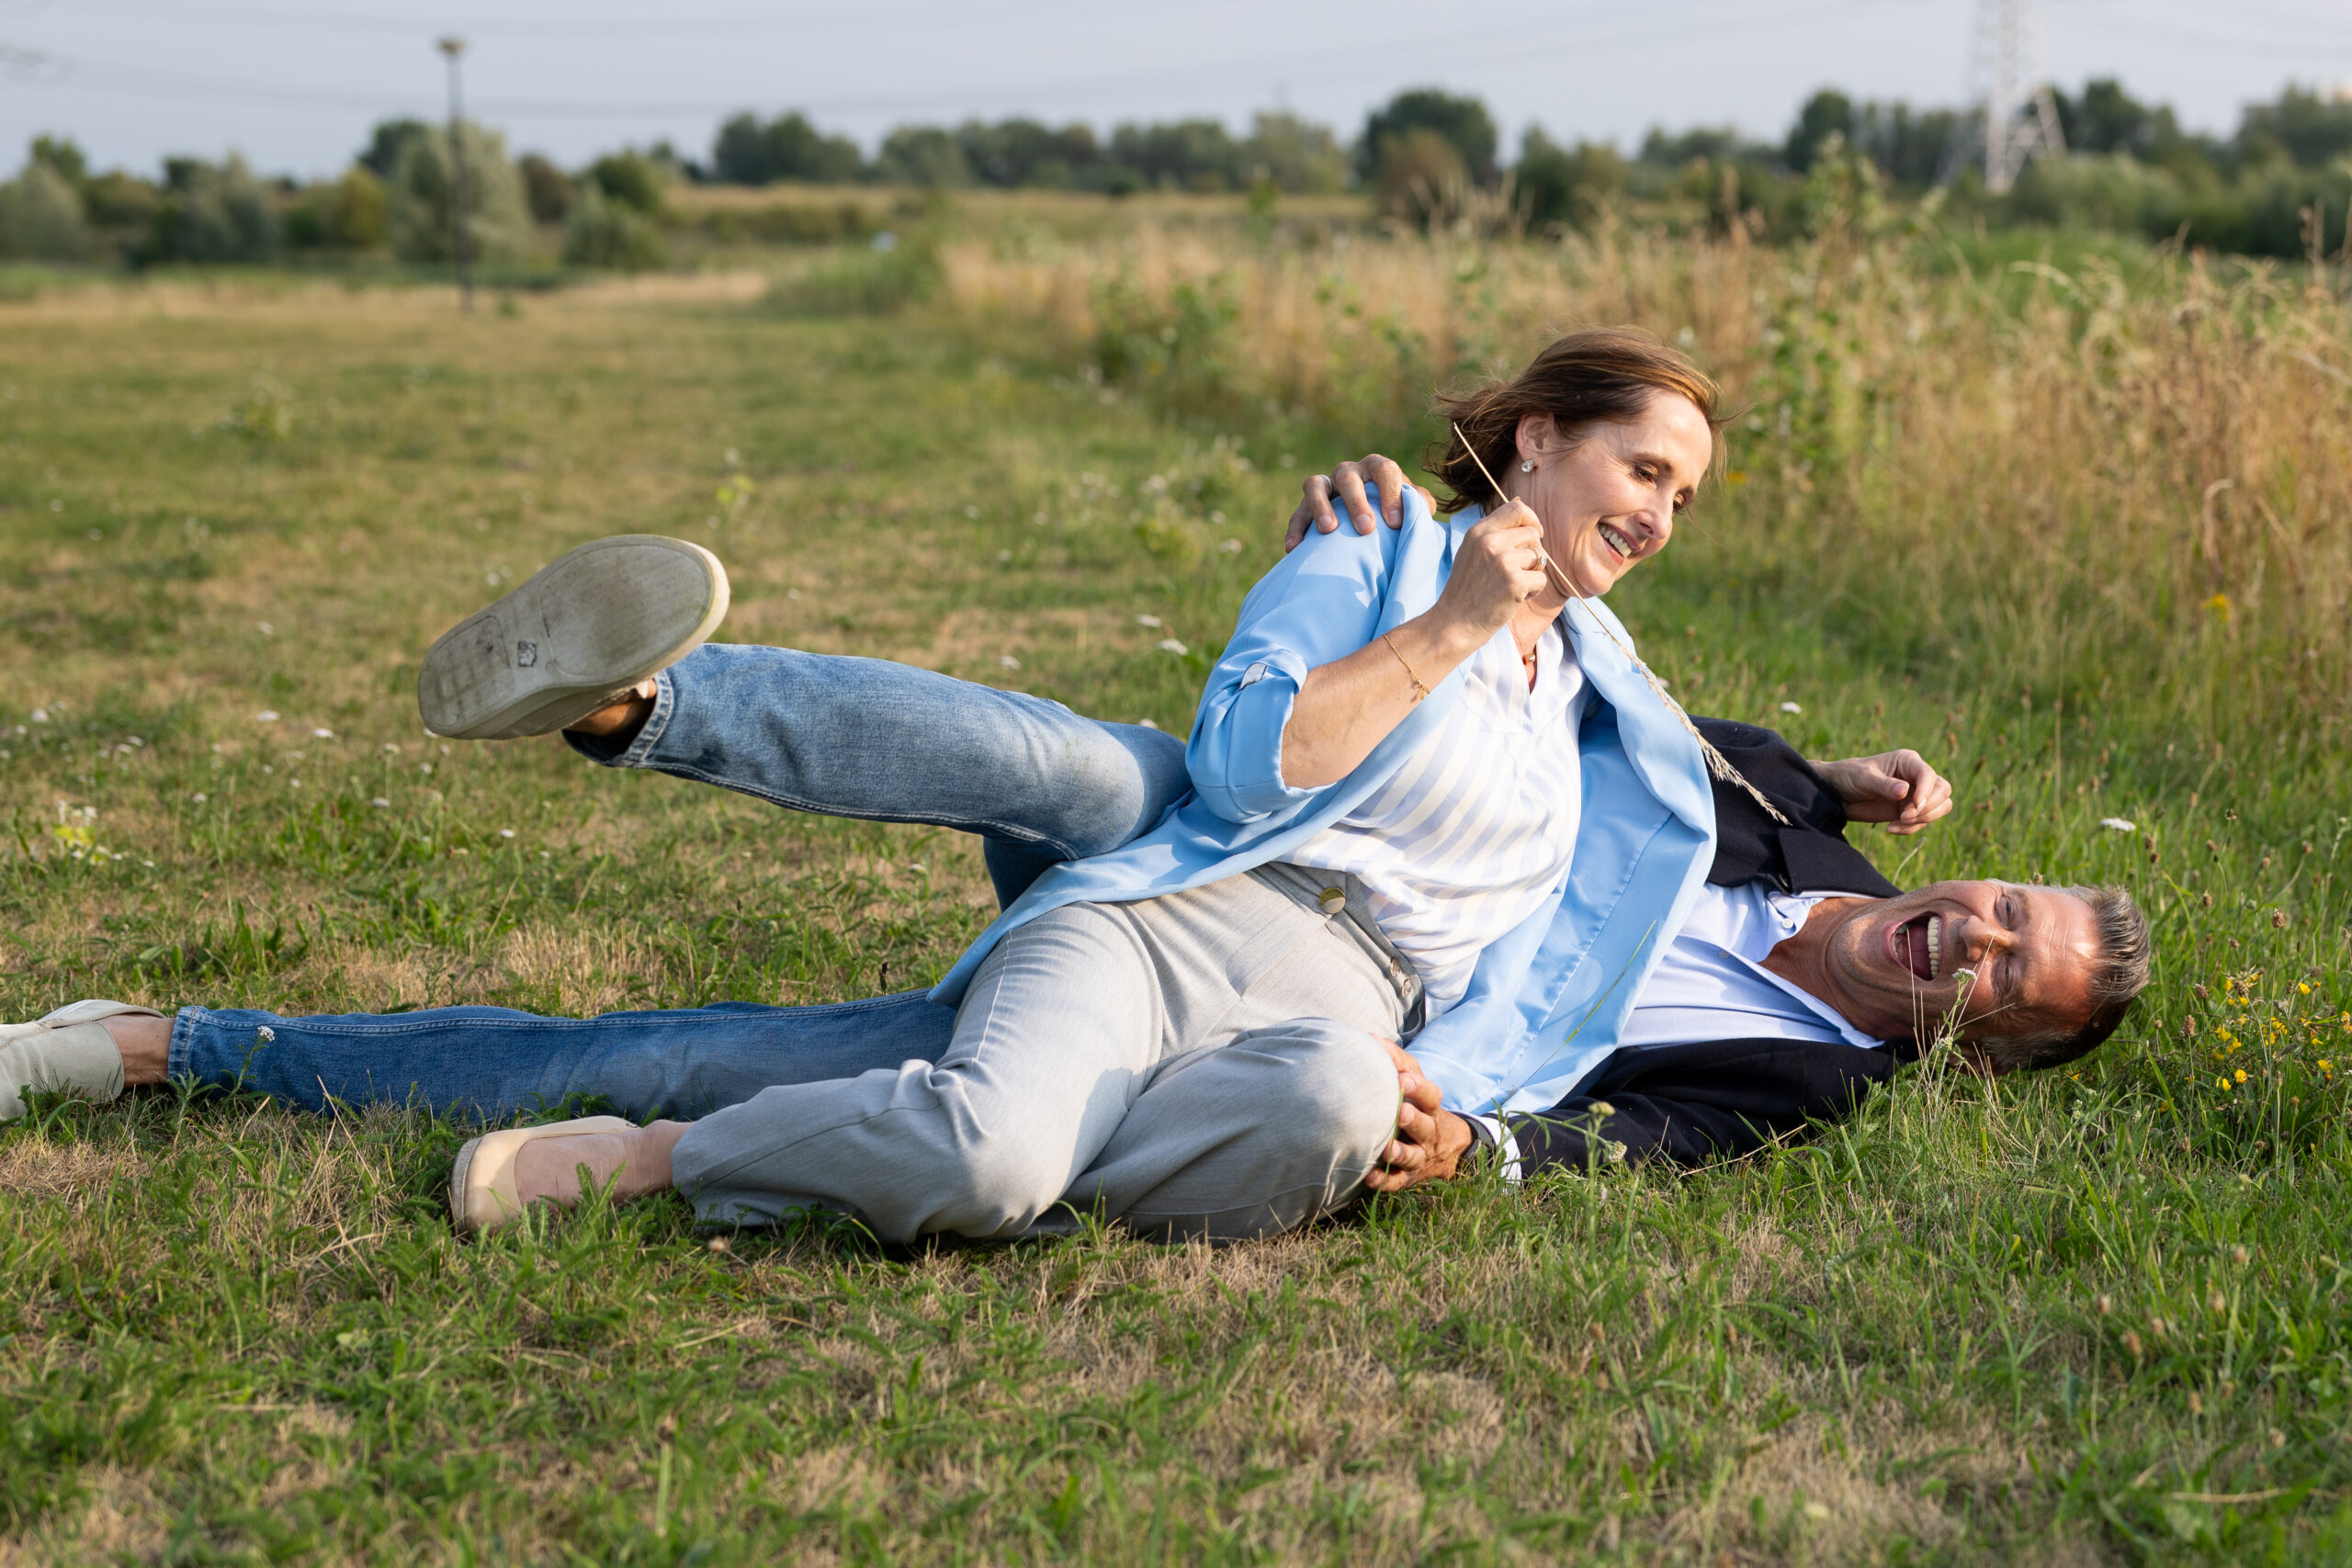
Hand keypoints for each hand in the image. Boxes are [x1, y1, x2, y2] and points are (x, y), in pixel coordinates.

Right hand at [1284, 455, 1437, 551]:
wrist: (1372, 524)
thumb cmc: (1395, 514)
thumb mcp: (1411, 508)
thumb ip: (1419, 505)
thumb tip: (1424, 509)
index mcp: (1378, 469)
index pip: (1385, 471)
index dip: (1390, 494)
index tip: (1395, 523)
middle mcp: (1350, 472)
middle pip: (1348, 477)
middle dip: (1356, 502)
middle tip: (1366, 528)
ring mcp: (1326, 486)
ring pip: (1315, 485)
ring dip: (1320, 506)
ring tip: (1328, 530)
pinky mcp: (1307, 505)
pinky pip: (1298, 513)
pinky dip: (1296, 528)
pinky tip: (1294, 548)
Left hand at [1363, 1038, 1475, 1192]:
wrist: (1446, 1149)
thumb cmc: (1419, 1105)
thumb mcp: (1416, 1083)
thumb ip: (1397, 1062)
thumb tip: (1370, 1038)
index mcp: (1430, 1106)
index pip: (1430, 1095)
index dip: (1418, 1087)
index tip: (1402, 1078)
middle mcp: (1428, 1132)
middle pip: (1425, 1126)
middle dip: (1413, 1119)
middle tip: (1400, 1111)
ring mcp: (1419, 1156)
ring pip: (1413, 1157)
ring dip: (1400, 1153)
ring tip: (1386, 1149)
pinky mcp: (1408, 1176)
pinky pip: (1397, 1181)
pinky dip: (1384, 1182)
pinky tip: (1369, 1179)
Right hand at [1425, 500, 1548, 643]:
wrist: (1454, 622)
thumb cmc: (1466, 590)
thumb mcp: (1472, 550)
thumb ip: (1494, 529)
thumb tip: (1519, 502)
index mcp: (1479, 531)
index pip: (1517, 508)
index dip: (1532, 520)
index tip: (1534, 534)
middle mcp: (1490, 541)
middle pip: (1533, 534)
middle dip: (1532, 554)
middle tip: (1517, 571)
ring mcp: (1503, 561)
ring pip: (1539, 557)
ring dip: (1532, 574)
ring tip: (1512, 586)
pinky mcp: (1514, 581)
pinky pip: (1541, 579)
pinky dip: (1533, 591)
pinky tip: (1514, 598)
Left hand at [1810, 749, 1953, 834]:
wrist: (1836, 793)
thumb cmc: (1848, 776)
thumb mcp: (1863, 778)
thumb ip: (1884, 785)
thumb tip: (1905, 790)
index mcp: (1907, 761)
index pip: (1929, 775)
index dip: (1927, 791)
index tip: (1914, 806)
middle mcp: (1916, 776)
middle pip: (1943, 791)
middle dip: (1929, 807)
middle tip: (1904, 816)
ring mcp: (1915, 794)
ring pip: (1940, 807)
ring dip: (1923, 819)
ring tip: (1897, 823)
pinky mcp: (1909, 810)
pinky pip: (1923, 822)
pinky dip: (1910, 828)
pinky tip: (1890, 828)